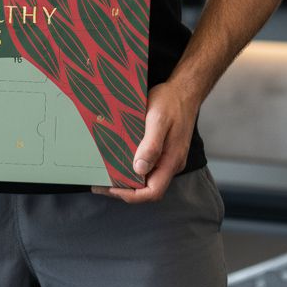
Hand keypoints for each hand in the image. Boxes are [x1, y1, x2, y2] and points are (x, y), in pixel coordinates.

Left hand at [92, 80, 197, 202]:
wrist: (184, 91)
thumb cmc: (170, 102)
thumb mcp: (157, 119)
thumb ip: (151, 145)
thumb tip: (139, 169)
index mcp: (171, 160)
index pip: (153, 192)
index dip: (132, 195)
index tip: (110, 189)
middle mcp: (171, 163)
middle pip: (149, 189)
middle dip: (126, 190)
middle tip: (101, 183)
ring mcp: (169, 158)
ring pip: (149, 178)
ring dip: (129, 180)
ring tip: (107, 174)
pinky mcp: (166, 150)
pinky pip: (150, 166)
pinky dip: (134, 168)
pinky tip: (120, 160)